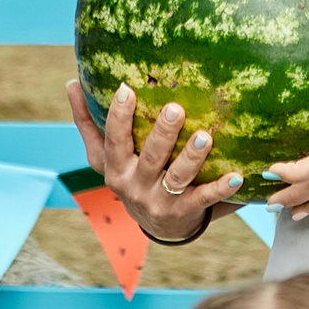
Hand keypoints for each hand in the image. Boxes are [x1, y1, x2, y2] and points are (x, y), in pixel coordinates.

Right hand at [65, 78, 242, 242]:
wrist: (156, 225)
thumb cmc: (130, 176)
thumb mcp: (104, 156)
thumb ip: (88, 123)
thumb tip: (71, 82)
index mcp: (116, 169)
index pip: (115, 141)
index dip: (119, 116)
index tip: (126, 88)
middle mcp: (136, 187)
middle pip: (150, 158)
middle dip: (162, 134)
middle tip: (175, 108)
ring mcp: (161, 201)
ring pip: (178, 177)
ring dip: (192, 157)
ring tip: (204, 135)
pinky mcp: (186, 212)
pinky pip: (205, 199)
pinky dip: (221, 188)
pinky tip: (237, 176)